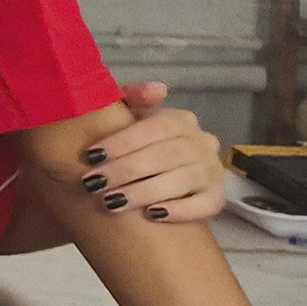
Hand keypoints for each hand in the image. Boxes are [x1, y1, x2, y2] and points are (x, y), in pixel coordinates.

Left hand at [85, 84, 227, 224]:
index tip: (91, 156)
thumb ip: (133, 98)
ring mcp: (212, 171)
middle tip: (94, 183)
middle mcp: (202, 143)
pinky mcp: (216, 199)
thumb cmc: (134, 146)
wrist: (151, 181)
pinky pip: (204, 205)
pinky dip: (179, 210)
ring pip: (183, 179)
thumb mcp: (128, 118)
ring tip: (112, 202)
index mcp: (180, 121)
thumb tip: (159, 90)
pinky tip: (151, 215)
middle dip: (126, 169)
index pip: (156, 126)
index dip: (123, 141)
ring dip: (145, 191)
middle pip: (167, 154)